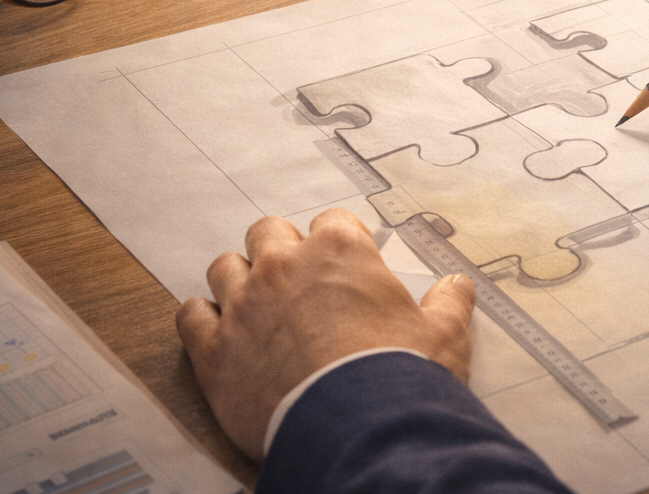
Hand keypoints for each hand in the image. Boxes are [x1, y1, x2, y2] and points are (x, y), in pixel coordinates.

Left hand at [175, 208, 474, 460]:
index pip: (333, 220)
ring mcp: (243, 304)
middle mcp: (284, 265)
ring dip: (239, 280)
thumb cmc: (399, 375)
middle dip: (282, 251)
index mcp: (339, 250)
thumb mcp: (443, 335)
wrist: (356, 428)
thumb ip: (448, 304)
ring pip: (224, 267)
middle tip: (299, 284)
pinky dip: (202, 321)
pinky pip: (190, 315)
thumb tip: (458, 286)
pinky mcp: (213, 349)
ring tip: (256, 306)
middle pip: (269, 232)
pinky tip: (219, 333)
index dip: (341, 243)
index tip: (346, 265)